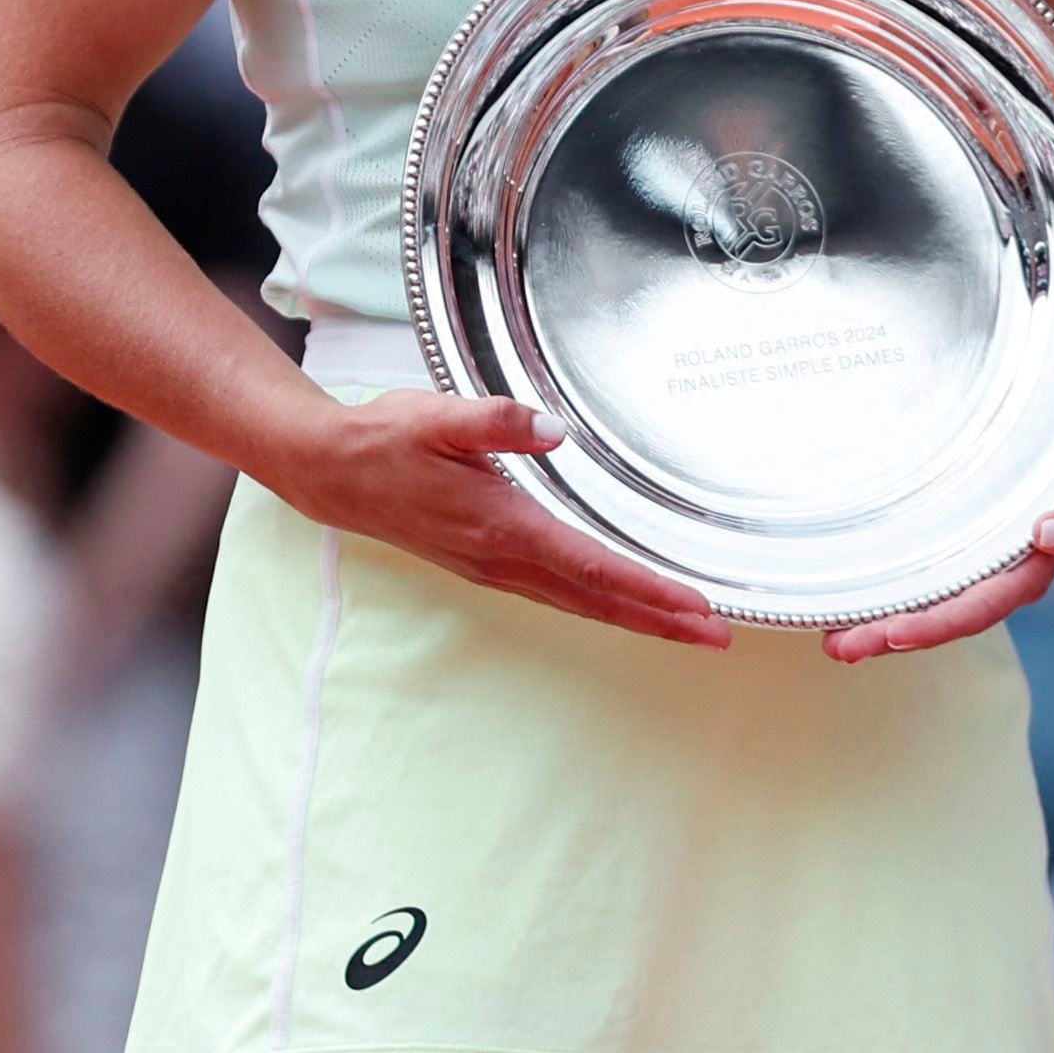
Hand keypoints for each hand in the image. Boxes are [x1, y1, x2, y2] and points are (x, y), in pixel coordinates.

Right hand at [273, 392, 727, 647]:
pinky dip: (603, 604)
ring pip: (580, 603)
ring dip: (638, 618)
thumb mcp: (437, 416)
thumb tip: (551, 429)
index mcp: (502, 525)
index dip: (648, 588)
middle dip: (661, 621)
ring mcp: (494, 567)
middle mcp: (503, 558)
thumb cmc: (386, 440)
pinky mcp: (488, 563)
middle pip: (597, 600)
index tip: (695, 606)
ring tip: (689, 628)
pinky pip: (560, 594)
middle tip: (719, 637)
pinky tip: (626, 605)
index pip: (591, 566)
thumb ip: (496, 421)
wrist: (333, 474)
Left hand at [823, 478, 1053, 664]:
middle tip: (838, 647)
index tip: (894, 633)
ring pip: (918, 604)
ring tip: (831, 638)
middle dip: (888, 636)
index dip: (937, 625)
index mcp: (1025, 576)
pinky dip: (878, 592)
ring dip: (875, 624)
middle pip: (938, 617)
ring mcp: (966, 570)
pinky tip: (842, 601)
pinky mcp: (945, 551)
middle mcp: (992, 583)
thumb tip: (1049, 530)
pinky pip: (910, 578)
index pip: (978, 607)